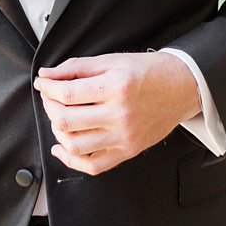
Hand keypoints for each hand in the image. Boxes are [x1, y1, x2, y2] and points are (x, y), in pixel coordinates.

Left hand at [33, 52, 201, 175]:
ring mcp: (124, 136)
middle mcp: (120, 115)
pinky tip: (62, 147)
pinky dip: (71, 160)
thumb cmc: (150, 72)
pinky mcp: (128, 151)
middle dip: (50, 107)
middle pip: (66, 121)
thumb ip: (77, 67)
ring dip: (58, 132)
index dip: (47, 88)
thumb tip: (47, 75)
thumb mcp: (113, 60)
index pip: (68, 94)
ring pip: (75, 146)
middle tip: (51, 98)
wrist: (182, 87)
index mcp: (117, 88)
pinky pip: (92, 166)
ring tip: (61, 118)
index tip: (43, 84)